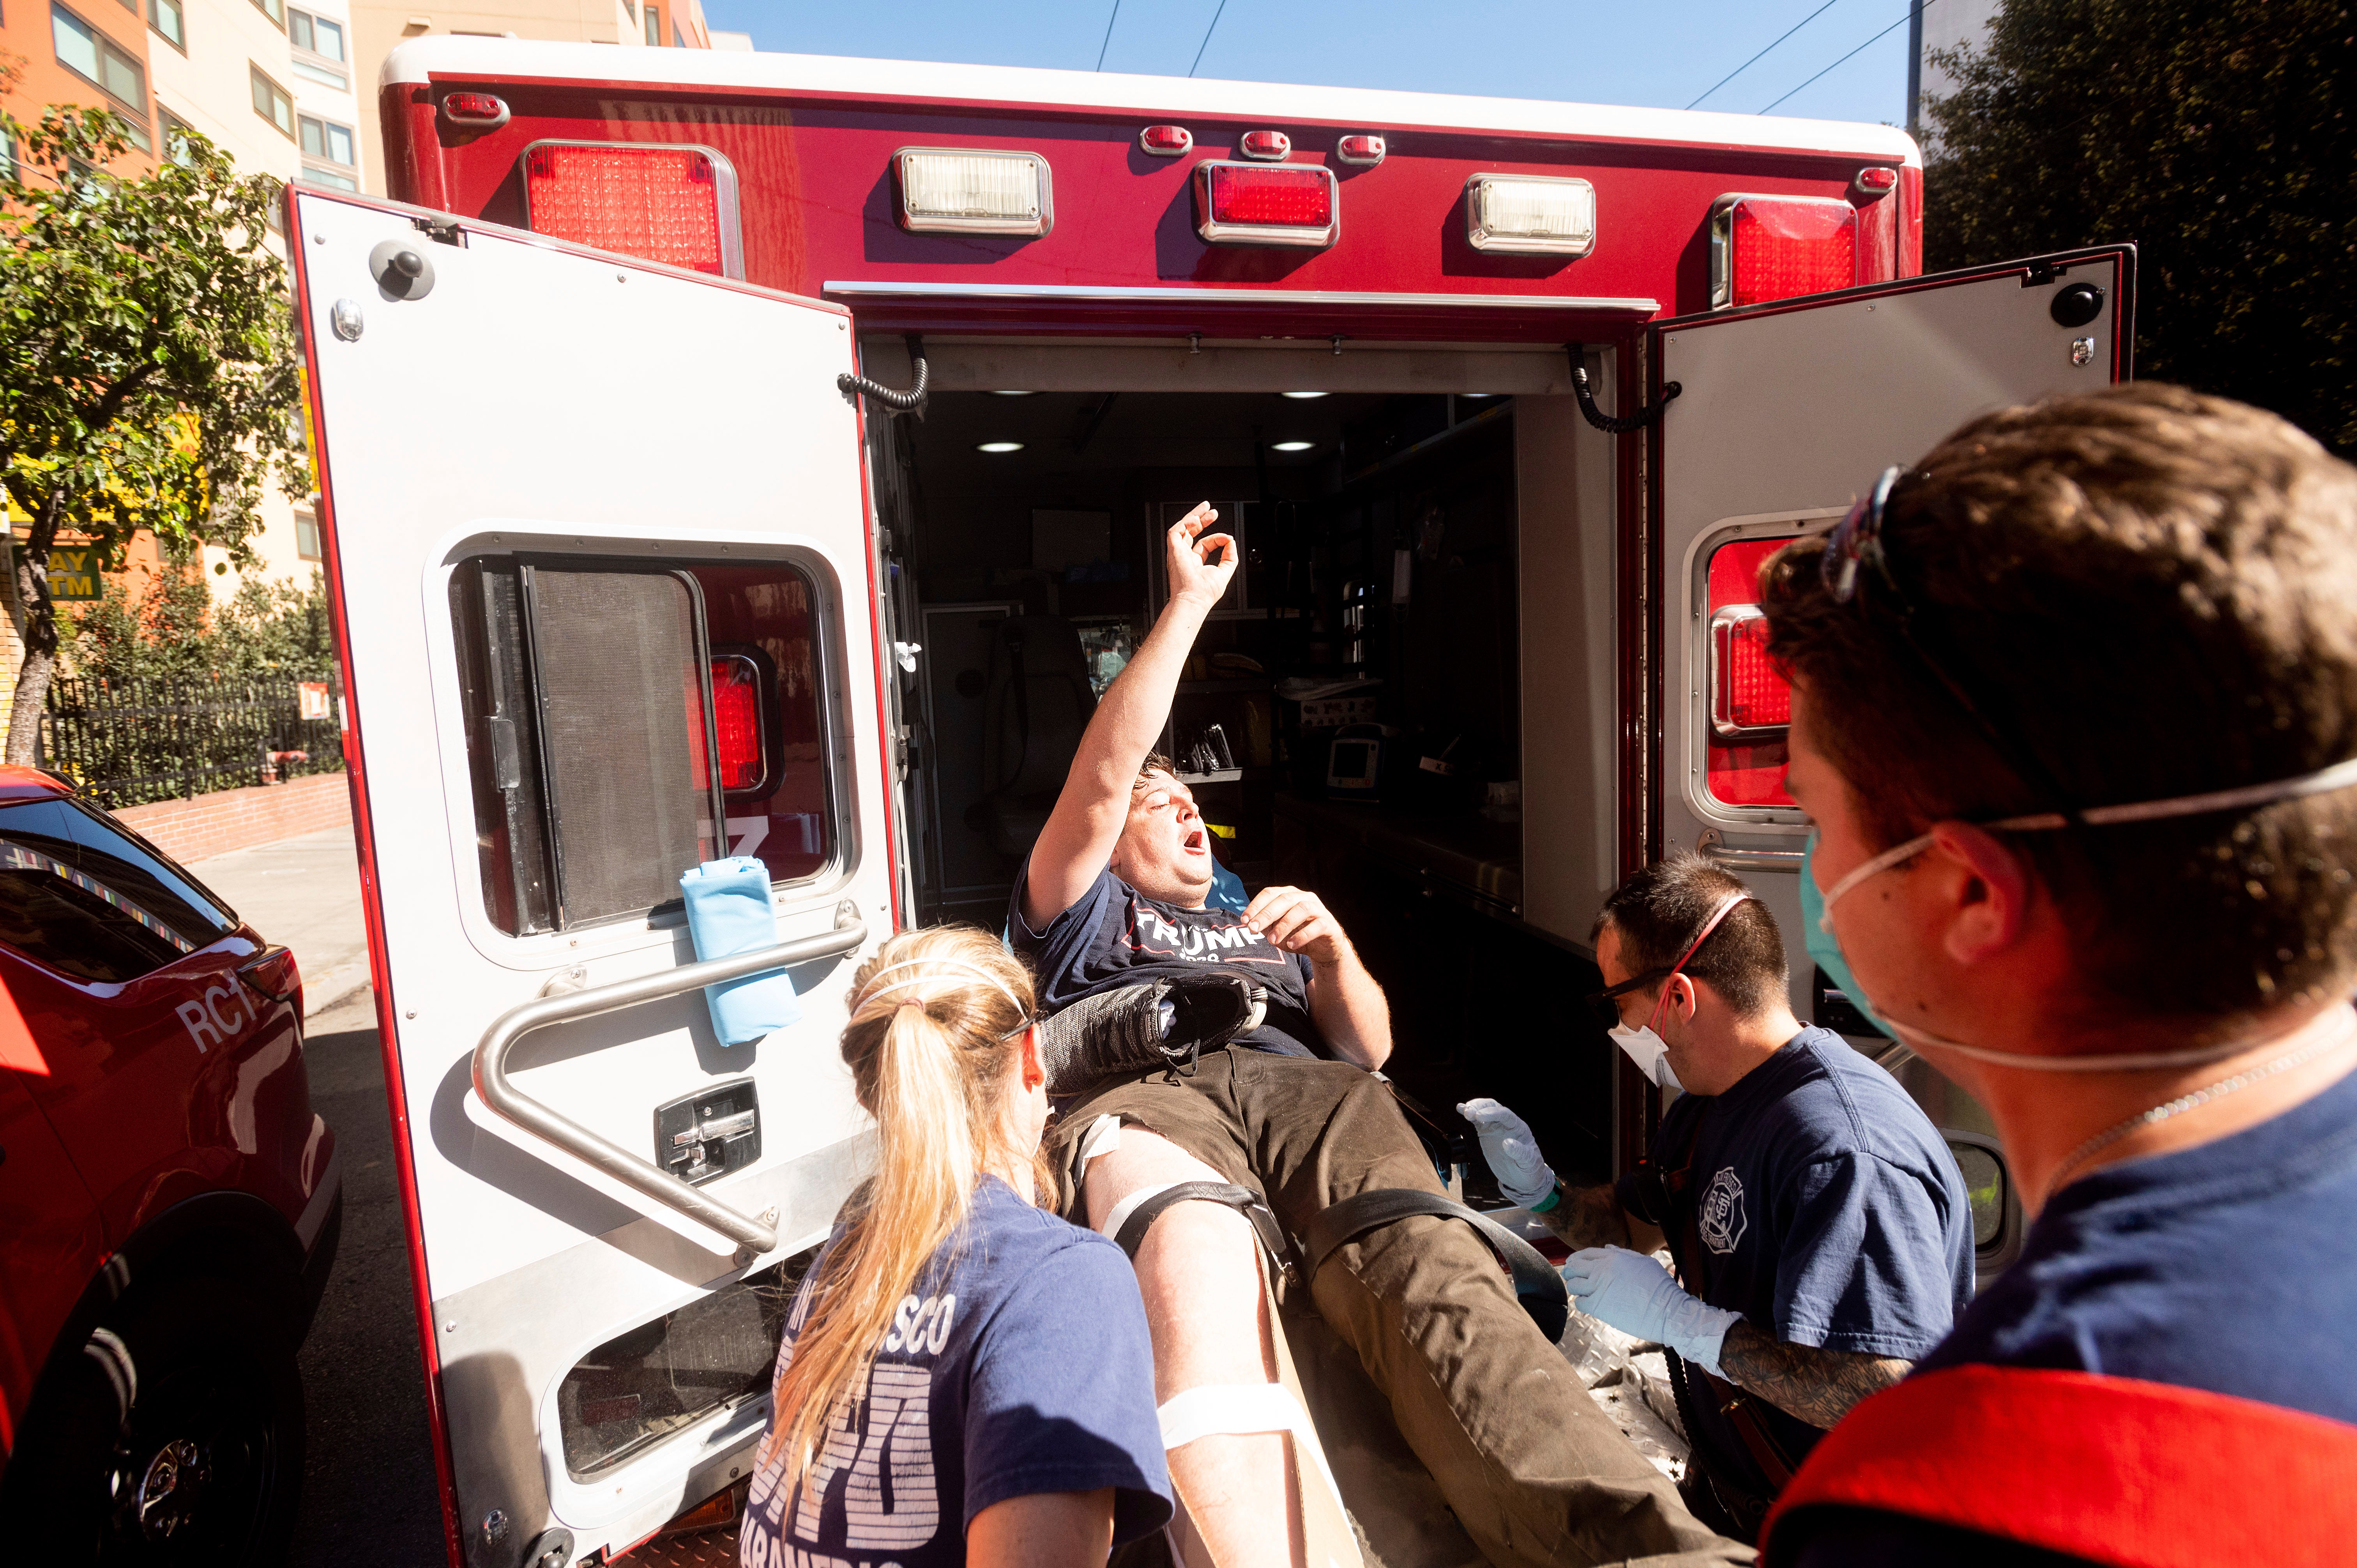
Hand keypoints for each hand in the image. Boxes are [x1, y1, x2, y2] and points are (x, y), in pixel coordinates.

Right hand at [1164, 502, 1237, 608]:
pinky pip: (1175, 531)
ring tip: (1205, 508)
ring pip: (1182, 528)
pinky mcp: (1173, 549)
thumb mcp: (1225, 572)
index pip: (1205, 544)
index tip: (1227, 538)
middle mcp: (1185, 556)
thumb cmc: (1206, 592)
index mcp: (1196, 563)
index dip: (1216, 538)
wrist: (1194, 598)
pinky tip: (1195, 519)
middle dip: (1202, 520)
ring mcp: (1178, 552)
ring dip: (1193, 516)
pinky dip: (1185, 523)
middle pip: (1191, 533)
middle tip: (1211, 511)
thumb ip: (1230, 556)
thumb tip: (1231, 542)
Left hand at [1243, 884, 1348, 966]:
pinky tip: (1292, 945)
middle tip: (1253, 929)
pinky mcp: (1329, 924)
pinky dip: (1302, 935)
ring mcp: (1318, 909)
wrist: (1325, 948)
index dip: (1256, 905)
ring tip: (1273, 941)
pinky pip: (1317, 926)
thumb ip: (1267, 926)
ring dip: (1284, 925)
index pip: (1270, 893)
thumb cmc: (1298, 935)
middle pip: (1284, 899)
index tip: (1244, 920)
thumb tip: (1252, 924)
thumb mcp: (1279, 930)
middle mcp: (1304, 897)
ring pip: (1301, 909)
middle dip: (1266, 914)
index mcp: (1289, 895)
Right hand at [1455, 1097, 1556, 1208]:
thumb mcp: (1528, 1162)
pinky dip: (1469, 1114)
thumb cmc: (1529, 1168)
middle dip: (1480, 1107)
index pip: (1505, 1114)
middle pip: (1493, 1107)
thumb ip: (1519, 1152)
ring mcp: (1495, 1127)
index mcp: (1518, 1128)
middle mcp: (1506, 1124)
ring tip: (1464, 1111)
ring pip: (1484, 1110)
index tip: (1479, 1116)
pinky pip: (1477, 1121)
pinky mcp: (1486, 1132)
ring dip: (1473, 1108)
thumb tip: (1507, 1143)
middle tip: (1469, 1112)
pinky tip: (1460, 1108)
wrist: (1522, 1176)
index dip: (1492, 1113)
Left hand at [1561, 1246, 1740, 1375]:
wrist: (1667, 1310)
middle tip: (1574, 1278)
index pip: (1586, 1253)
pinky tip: (1590, 1304)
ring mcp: (1598, 1288)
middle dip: (1572, 1271)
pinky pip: (1580, 1303)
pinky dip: (1582, 1303)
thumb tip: (1608, 1248)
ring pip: (1574, 1285)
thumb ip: (1623, 1254)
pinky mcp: (1598, 1307)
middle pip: (1574, 1267)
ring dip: (1576, 1288)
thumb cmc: (1660, 1287)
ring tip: (1583, 1292)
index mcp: (1613, 1257)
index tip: (1576, 1264)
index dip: (1578, 1259)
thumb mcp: (1643, 1262)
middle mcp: (1602, 1269)